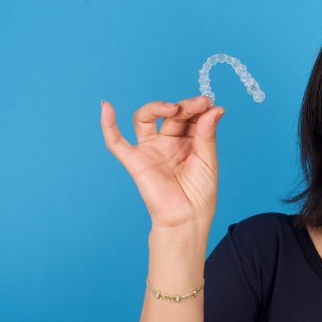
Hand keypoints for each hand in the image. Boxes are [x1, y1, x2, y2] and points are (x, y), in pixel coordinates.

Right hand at [101, 96, 224, 232]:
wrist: (186, 218)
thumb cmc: (200, 193)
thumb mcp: (208, 160)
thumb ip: (207, 134)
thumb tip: (214, 108)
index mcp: (189, 141)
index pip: (190, 116)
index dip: (198, 107)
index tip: (209, 103)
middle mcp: (168, 141)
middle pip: (171, 114)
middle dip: (185, 106)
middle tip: (199, 103)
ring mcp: (151, 149)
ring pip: (145, 118)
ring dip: (157, 107)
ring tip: (173, 108)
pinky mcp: (135, 161)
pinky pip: (116, 141)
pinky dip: (108, 124)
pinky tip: (106, 106)